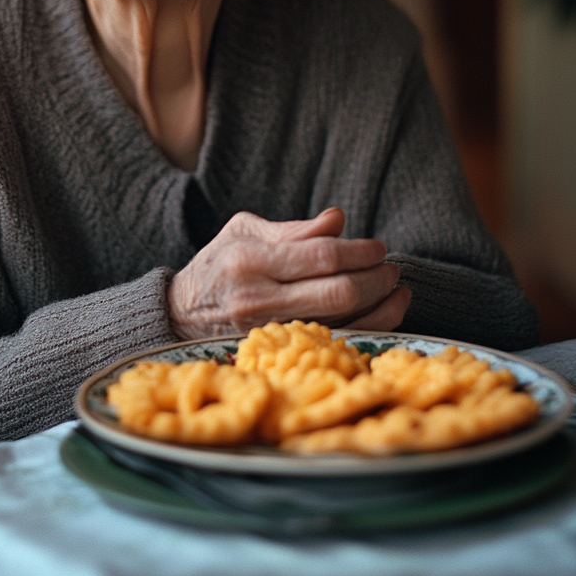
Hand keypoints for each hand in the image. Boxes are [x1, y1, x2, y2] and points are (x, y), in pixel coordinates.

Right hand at [168, 207, 410, 338]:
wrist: (179, 315)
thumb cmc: (217, 266)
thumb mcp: (243, 232)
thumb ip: (293, 229)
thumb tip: (338, 220)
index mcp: (250, 261)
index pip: (321, 255)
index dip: (359, 251)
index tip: (379, 248)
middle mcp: (259, 299)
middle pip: (337, 292)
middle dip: (375, 279)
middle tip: (391, 268)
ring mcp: (269, 333)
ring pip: (343, 324)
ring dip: (381, 307)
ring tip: (397, 289)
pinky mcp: (278, 356)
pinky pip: (335, 346)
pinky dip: (368, 331)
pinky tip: (384, 314)